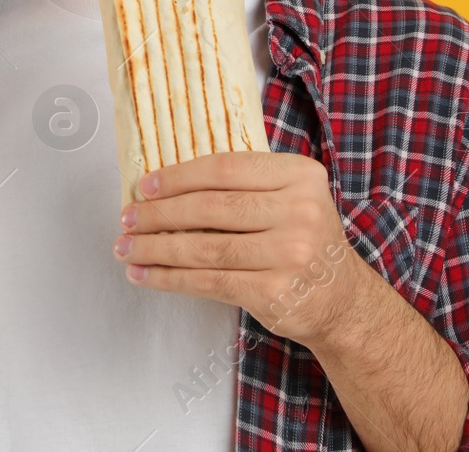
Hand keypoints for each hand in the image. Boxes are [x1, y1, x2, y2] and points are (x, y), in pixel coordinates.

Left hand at [110, 150, 378, 348]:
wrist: (343, 300)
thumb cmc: (303, 241)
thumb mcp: (289, 198)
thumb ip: (243, 185)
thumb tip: (164, 186)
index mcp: (300, 175)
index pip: (225, 168)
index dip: (178, 177)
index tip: (145, 186)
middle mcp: (300, 211)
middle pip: (210, 207)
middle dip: (159, 214)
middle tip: (127, 218)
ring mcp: (290, 254)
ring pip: (205, 248)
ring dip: (156, 249)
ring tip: (126, 248)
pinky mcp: (274, 292)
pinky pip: (209, 281)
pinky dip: (170, 278)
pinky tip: (146, 275)